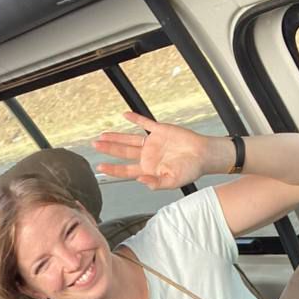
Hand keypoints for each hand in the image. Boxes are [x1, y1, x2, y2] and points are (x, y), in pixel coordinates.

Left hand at [93, 111, 220, 190]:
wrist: (203, 155)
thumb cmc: (190, 170)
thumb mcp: (173, 182)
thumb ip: (156, 183)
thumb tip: (141, 180)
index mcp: (148, 169)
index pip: (126, 169)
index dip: (113, 168)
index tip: (100, 167)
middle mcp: (148, 156)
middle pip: (123, 152)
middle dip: (109, 149)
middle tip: (95, 145)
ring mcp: (153, 143)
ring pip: (129, 139)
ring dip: (116, 137)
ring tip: (102, 135)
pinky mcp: (160, 131)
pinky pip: (145, 123)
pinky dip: (135, 119)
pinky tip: (125, 115)